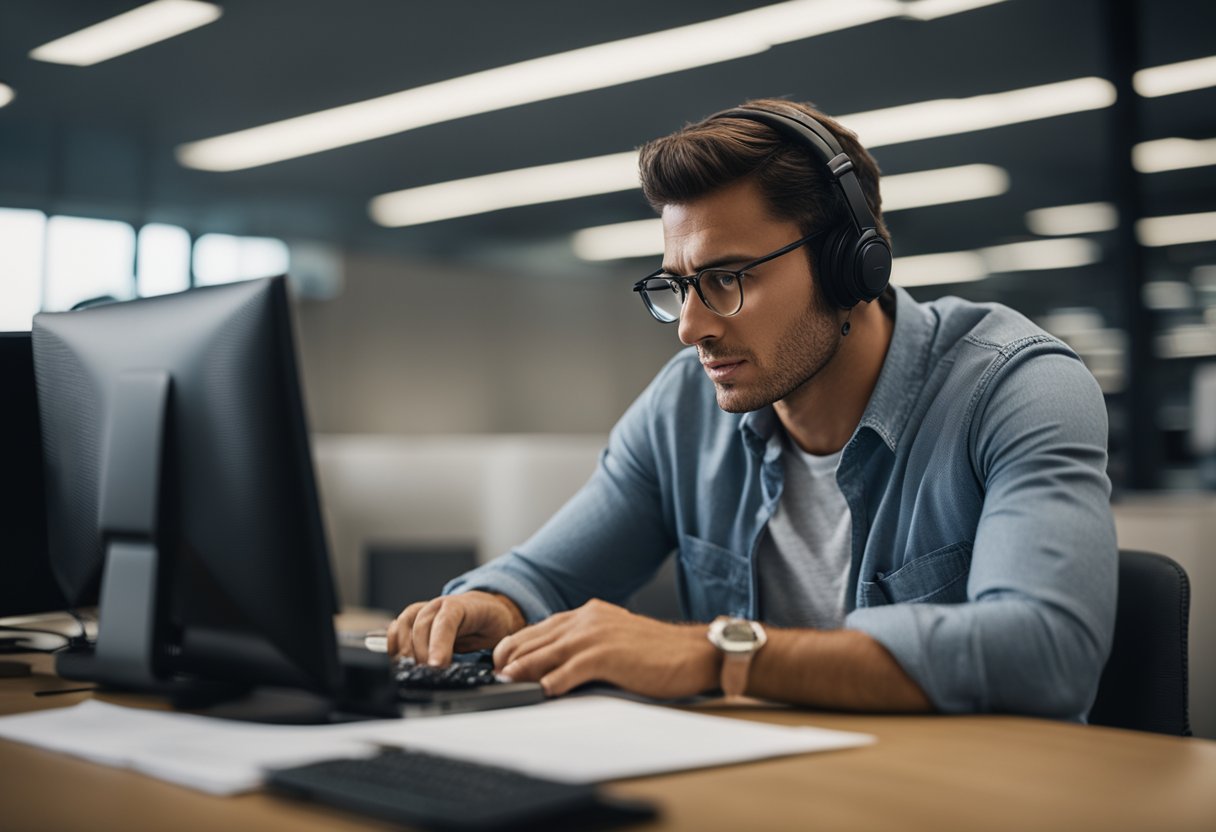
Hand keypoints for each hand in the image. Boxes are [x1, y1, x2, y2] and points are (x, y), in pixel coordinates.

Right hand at [387, 591, 524, 666]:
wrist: (485, 609)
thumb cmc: (489, 622)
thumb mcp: (495, 634)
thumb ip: (484, 648)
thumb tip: (477, 671)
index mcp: (460, 605)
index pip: (446, 621)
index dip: (439, 644)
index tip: (436, 665)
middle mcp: (438, 605)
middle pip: (421, 626)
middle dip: (422, 653)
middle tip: (427, 674)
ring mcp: (424, 610)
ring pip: (405, 624)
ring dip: (405, 649)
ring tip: (412, 669)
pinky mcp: (414, 620)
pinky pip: (397, 627)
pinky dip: (393, 643)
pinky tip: (397, 658)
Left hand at [492, 599, 719, 697]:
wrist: (693, 653)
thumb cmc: (658, 652)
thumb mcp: (615, 638)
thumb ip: (587, 645)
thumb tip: (555, 666)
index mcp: (589, 614)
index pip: (540, 628)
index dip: (516, 645)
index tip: (501, 662)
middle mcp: (588, 619)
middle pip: (535, 638)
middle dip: (510, 658)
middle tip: (495, 676)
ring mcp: (596, 636)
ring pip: (545, 654)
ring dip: (522, 671)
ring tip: (506, 684)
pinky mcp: (606, 656)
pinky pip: (568, 671)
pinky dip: (550, 682)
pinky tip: (541, 693)